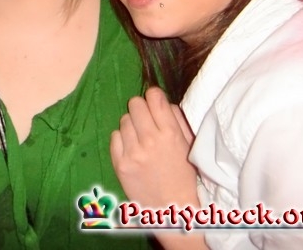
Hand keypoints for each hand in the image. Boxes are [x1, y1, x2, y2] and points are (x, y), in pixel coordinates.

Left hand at [110, 87, 197, 207]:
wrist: (172, 207)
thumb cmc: (184, 174)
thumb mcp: (188, 144)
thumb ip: (176, 119)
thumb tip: (160, 100)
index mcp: (170, 133)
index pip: (154, 96)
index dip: (154, 97)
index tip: (154, 104)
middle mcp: (150, 139)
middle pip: (135, 103)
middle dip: (141, 109)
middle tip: (145, 121)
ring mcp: (132, 152)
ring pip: (123, 120)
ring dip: (131, 126)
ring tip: (139, 139)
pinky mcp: (119, 163)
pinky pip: (114, 137)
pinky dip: (122, 140)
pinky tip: (131, 149)